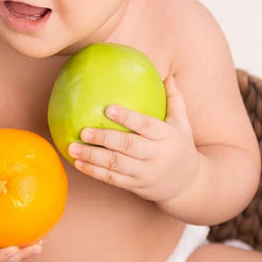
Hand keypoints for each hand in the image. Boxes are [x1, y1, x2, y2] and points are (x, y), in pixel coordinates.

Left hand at [69, 75, 200, 205]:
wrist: (188, 185)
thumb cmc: (181, 147)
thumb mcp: (183, 124)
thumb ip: (175, 100)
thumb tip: (168, 76)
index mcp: (168, 136)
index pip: (146, 125)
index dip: (127, 118)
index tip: (108, 109)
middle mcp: (157, 155)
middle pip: (128, 146)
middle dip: (104, 138)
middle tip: (83, 131)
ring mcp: (145, 173)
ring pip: (116, 165)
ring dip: (93, 157)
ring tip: (73, 148)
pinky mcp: (135, 185)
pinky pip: (112, 179)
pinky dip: (94, 172)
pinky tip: (78, 164)